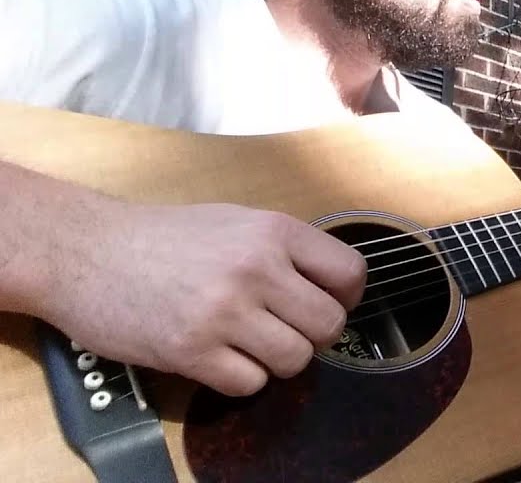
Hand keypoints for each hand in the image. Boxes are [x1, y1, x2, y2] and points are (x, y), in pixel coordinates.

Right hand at [35, 201, 366, 396]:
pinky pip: (250, 384)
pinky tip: (217, 356)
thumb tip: (336, 288)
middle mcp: (255, 268)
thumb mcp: (237, 222)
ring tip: (246, 343)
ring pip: (295, 360)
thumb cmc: (163, 238)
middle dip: (312, 335)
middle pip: (329, 325)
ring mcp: (223, 311)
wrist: (85, 251)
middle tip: (282, 329)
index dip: (345, 298)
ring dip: (276, 360)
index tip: (326, 304)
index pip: (350, 274)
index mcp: (273, 231)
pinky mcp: (191, 351)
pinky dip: (239, 379)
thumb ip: (287, 251)